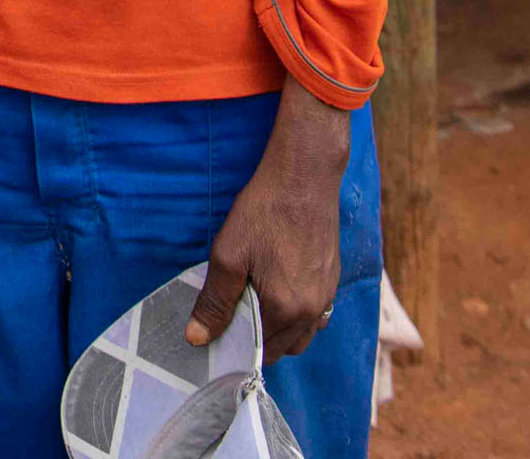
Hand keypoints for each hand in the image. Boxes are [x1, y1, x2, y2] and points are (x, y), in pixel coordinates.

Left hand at [190, 83, 350, 355]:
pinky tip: (279, 289)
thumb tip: (196, 339)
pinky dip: (298, 315)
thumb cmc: (263, 211)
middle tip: (234, 315)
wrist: (304, 176)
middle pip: (284, 348)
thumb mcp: (228, 255)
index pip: (261, 353)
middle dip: (258, 341)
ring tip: (255, 303)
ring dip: (280, 331)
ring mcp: (327, 295)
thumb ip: (214, 302)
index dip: (238, 349)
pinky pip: (316, 314)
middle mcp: (313, 311)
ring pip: (303, 334)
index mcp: (287, 309)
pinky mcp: (333, 279)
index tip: (219, 334)